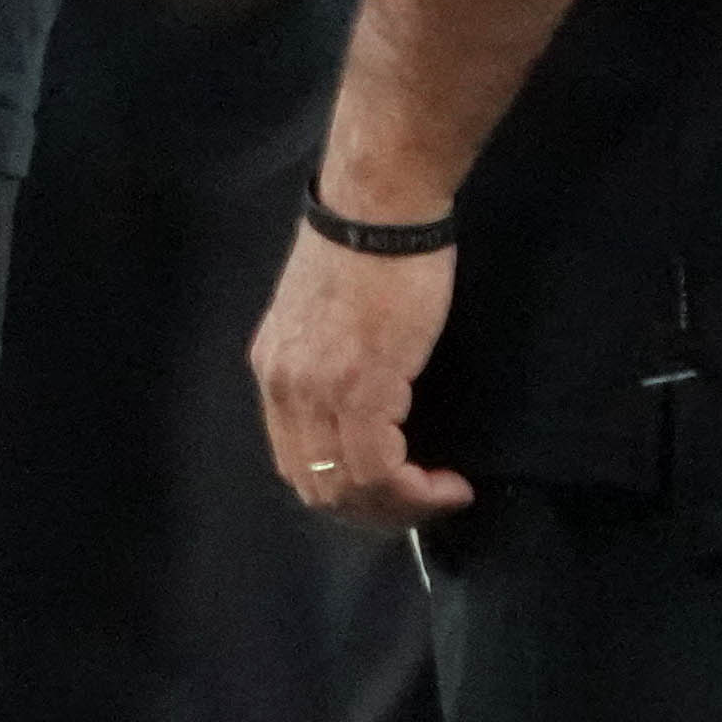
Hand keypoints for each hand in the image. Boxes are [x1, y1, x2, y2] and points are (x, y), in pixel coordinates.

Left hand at [250, 219, 467, 529]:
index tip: (399, 489)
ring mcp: (317, 389)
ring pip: (346, 486)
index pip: (296, 463)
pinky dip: (415, 489)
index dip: (348, 493)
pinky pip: (378, 466)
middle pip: (316, 486)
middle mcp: (284, 387)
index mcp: (274, 372)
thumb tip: (363, 415)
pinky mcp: (359, 384)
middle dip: (374, 511)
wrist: (380, 209)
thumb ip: (331, 369)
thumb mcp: (330, 321)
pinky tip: (448, 483)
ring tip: (441, 492)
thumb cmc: (370, 252)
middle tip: (424, 502)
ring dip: (398, 507)